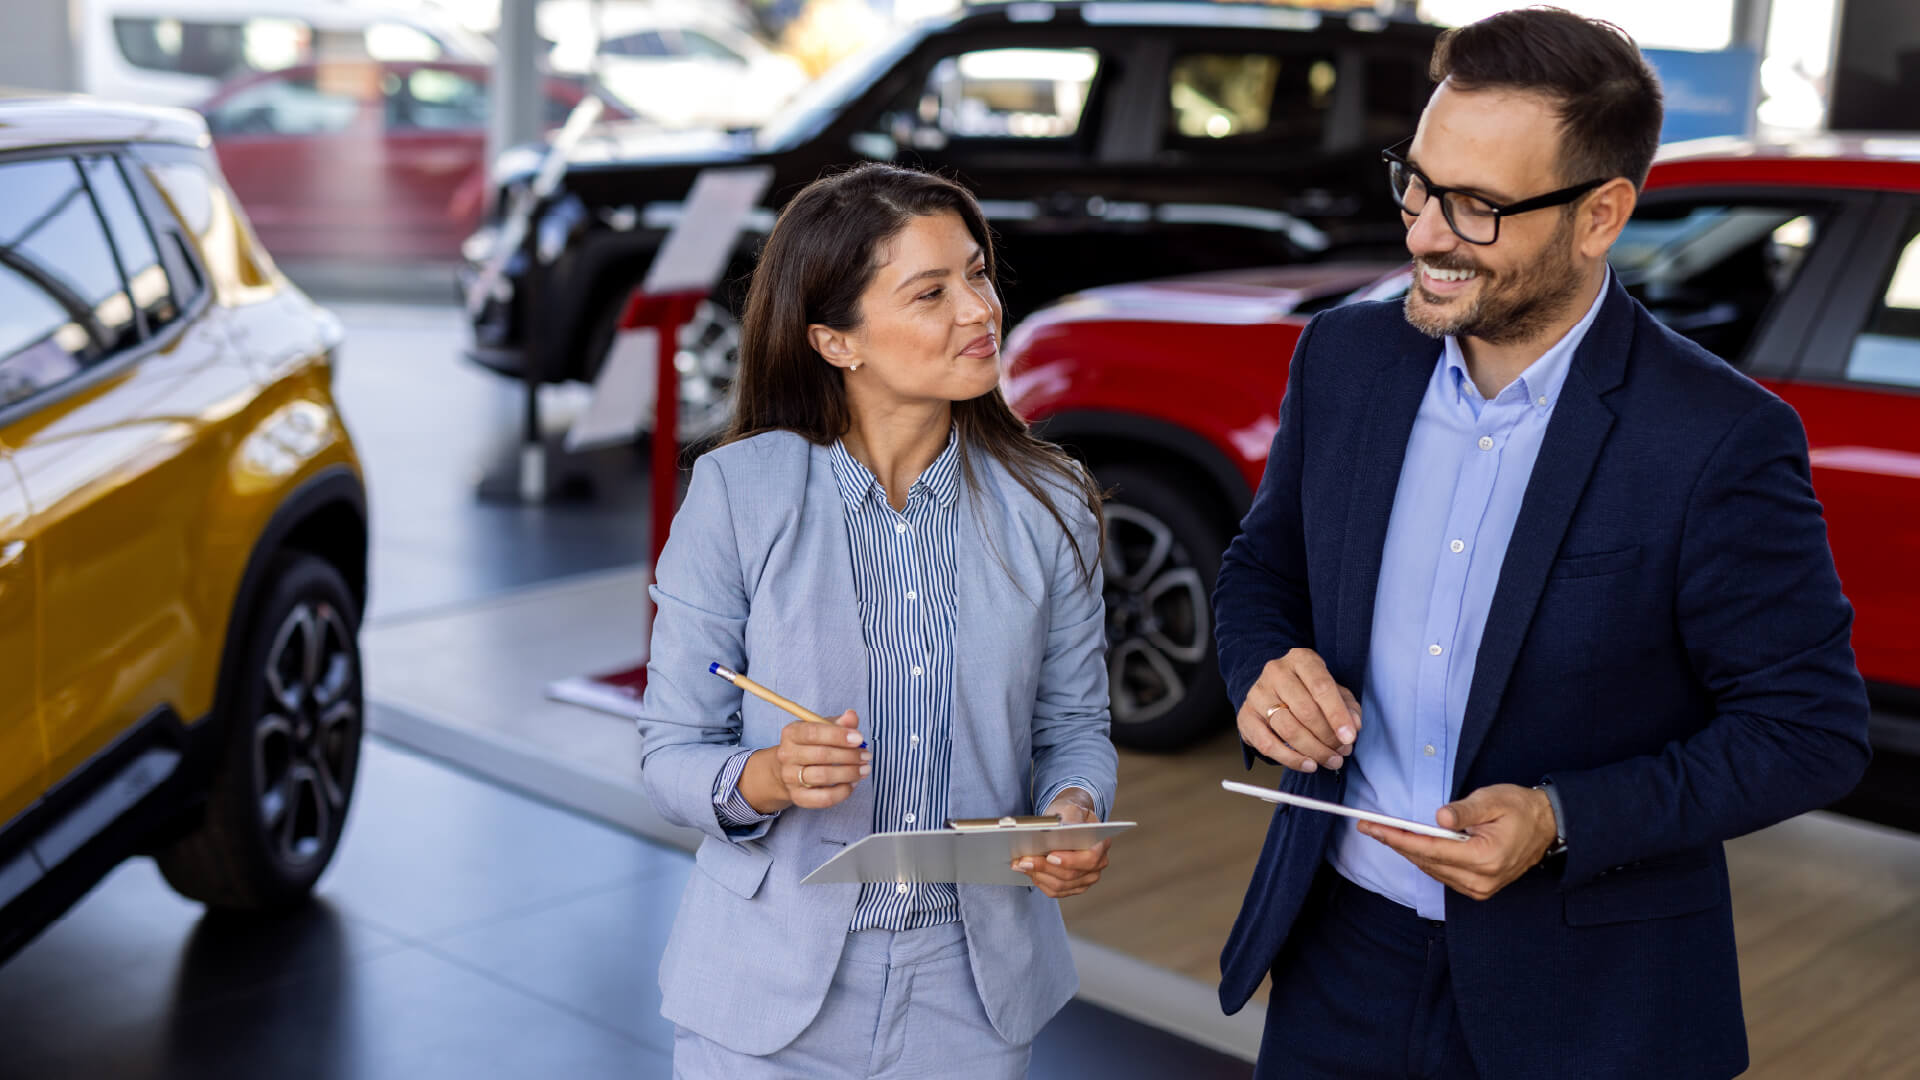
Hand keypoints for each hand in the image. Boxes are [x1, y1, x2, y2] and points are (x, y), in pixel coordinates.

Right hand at [739, 711, 870, 812]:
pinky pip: (824, 798)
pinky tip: (853, 783)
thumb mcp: (823, 728)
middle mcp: (787, 755)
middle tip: (866, 755)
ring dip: (849, 773)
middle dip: (849, 756)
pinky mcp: (798, 797)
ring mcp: (790, 777)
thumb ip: (839, 722)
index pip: (814, 733)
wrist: (790, 770)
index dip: (839, 735)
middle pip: (821, 755)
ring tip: (864, 769)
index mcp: (791, 733)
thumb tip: (851, 716)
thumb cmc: (811, 745)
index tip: (859, 739)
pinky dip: (843, 791)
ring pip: (823, 776)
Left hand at [1013, 789, 1109, 898]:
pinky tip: (1028, 871)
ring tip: (1020, 865)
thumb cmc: (1070, 815)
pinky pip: (1055, 891)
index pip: (1089, 859)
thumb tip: (1055, 830)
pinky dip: (1039, 881)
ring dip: (1038, 875)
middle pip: (1070, 875)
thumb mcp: (1071, 810)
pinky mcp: (1073, 887)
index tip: (1050, 856)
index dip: (1069, 860)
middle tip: (1023, 860)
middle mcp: (1097, 866)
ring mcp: (1086, 879)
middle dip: (1044, 868)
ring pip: (1060, 886)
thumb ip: (1067, 819)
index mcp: (1101, 845)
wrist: (1070, 821)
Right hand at [1236, 648, 1361, 772]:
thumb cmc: (1308, 690)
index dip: (1337, 715)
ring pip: (1288, 729)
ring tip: (1330, 760)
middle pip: (1305, 711)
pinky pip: (1267, 744)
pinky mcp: (1245, 716)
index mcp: (1301, 659)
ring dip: (1313, 751)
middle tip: (1342, 752)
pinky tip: (1308, 764)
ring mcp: (1257, 694)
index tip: (1350, 737)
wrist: (1272, 688)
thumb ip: (1347, 706)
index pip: (1321, 687)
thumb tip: (1353, 725)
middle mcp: (1276, 672)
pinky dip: (1291, 759)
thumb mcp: (1332, 690)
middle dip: (1328, 737)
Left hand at [1356, 784, 1557, 900]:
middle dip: (1396, 843)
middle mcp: (1481, 880)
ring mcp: (1480, 888)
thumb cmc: (1520, 809)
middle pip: (1426, 862)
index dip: (1397, 838)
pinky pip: (1442, 875)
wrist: (1548, 826)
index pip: (1430, 849)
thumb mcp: (1492, 800)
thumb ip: (1464, 810)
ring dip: (1408, 852)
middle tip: (1370, 827)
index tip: (1373, 827)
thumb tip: (1438, 819)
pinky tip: (1411, 845)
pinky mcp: (1479, 889)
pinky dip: (1425, 860)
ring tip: (1384, 833)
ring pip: (1432, 870)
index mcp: (1485, 857)